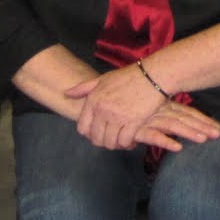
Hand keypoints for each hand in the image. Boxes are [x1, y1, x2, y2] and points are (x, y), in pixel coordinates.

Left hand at [68, 65, 219, 151]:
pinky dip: (127, 143)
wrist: (153, 75)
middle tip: (111, 139)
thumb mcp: (103, 79)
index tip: (98, 133)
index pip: (82, 127)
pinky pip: (124, 141)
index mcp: (93, 100)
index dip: (89, 134)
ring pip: (110, 142)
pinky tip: (132, 140)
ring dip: (116, 144)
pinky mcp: (133, 122)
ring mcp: (118, 116)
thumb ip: (83, 88)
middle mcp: (103, 109)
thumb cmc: (129, 76)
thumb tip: (66, 93)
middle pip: (96, 138)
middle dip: (103, 142)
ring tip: (121, 141)